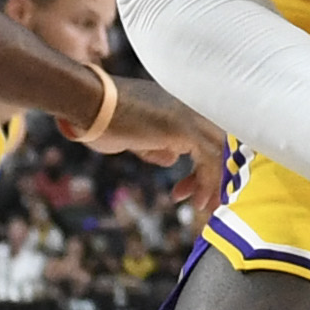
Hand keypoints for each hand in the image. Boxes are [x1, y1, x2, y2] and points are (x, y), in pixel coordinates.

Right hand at [81, 79, 224, 190]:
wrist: (88, 103)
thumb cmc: (102, 119)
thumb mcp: (135, 137)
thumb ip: (156, 146)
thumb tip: (172, 158)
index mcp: (178, 106)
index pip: (208, 135)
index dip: (205, 164)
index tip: (190, 187)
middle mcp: (188, 106)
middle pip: (221, 142)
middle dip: (216, 175)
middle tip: (204, 201)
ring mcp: (188, 114)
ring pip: (220, 151)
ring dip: (214, 183)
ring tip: (203, 206)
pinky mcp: (184, 127)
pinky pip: (210, 159)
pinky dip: (208, 183)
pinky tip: (196, 201)